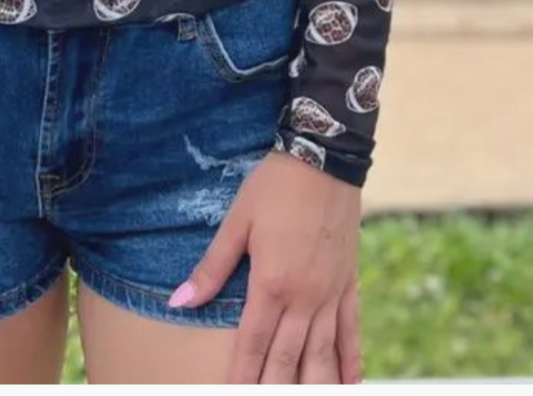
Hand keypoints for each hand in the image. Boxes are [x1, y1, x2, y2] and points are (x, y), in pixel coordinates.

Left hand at [168, 148, 363, 383]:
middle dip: (273, 388)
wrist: (324, 160)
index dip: (242, 377)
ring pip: (323, 356)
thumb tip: (180, 300)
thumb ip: (212, 267)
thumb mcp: (237, 221)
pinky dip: (351, 365)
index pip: (253, 344)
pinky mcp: (349, 285)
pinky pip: (352, 335)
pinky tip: (349, 387)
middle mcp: (304, 298)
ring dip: (313, 386)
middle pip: (287, 359)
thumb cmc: (274, 187)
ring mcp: (331, 295)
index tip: (232, 395)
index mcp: (271, 283)